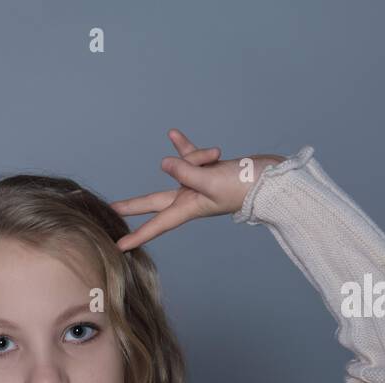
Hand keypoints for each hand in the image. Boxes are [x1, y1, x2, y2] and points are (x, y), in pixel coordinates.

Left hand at [110, 129, 285, 250]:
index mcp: (189, 208)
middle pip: (154, 202)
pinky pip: (191, 155)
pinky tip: (172, 133)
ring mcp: (199, 184)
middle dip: (134, 205)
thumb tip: (164, 163)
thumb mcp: (211, 180)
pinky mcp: (208, 169)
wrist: (273, 179)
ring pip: (183, 166)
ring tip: (218, 155)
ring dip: (195, 156)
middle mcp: (190, 198)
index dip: (137, 236)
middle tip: (111, 210)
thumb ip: (186, 171)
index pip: (157, 225)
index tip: (118, 247)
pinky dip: (185, 146)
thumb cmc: (246, 186)